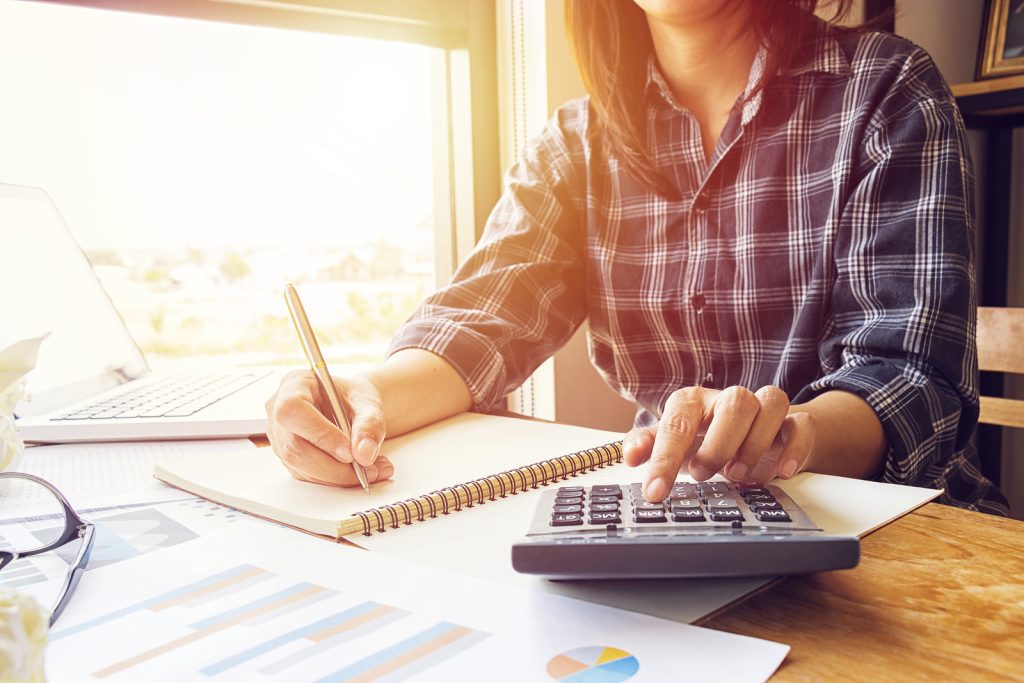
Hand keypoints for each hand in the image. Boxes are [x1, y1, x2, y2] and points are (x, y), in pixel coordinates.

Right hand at [265, 370, 394, 485]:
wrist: (350, 407)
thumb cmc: (353, 397)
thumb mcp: (368, 402)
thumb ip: (369, 424)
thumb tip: (364, 453)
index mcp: (294, 384)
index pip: (293, 410)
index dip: (319, 434)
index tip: (349, 452)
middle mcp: (278, 410)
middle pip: (294, 446)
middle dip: (333, 465)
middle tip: (367, 469)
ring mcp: (280, 436)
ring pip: (300, 466)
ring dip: (338, 476)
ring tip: (372, 471)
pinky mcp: (288, 457)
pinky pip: (307, 475)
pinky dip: (335, 479)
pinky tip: (359, 473)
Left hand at [623, 385, 814, 501]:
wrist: (757, 439)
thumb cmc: (708, 440)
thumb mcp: (677, 445)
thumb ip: (650, 445)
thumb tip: (629, 454)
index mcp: (696, 403)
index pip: (678, 419)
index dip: (664, 456)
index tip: (655, 492)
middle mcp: (731, 401)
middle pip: (734, 402)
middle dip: (718, 442)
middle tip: (703, 475)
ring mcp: (765, 411)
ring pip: (770, 403)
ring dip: (754, 442)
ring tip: (738, 476)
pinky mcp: (795, 425)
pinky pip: (801, 425)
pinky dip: (793, 448)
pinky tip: (780, 472)